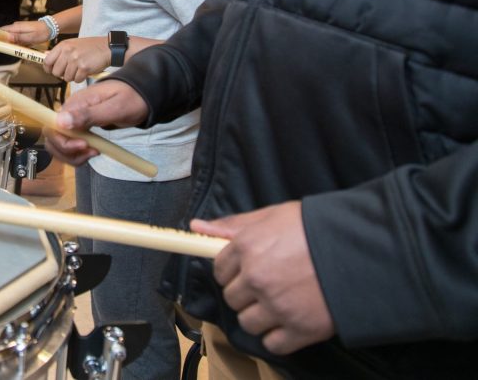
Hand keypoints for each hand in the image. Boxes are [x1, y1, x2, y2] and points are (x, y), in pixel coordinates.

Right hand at [2, 20, 49, 45]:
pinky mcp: (22, 33)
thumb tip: (7, 38)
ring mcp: (19, 30)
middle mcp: (15, 27)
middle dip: (5, 43)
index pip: (1, 30)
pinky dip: (18, 44)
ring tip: (18, 49)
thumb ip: (19, 38)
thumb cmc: (41, 32)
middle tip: (8, 50)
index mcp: (16, 27)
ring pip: (11, 38)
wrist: (51, 27)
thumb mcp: (31, 37)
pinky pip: (17, 39)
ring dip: (12, 44)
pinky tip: (23, 47)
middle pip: (5, 35)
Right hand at [41, 80, 148, 163]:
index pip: (53, 127)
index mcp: (74, 105)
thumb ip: (87, 114)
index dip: (63, 142)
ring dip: (72, 156)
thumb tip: (61, 121)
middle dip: (68, 152)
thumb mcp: (113, 107)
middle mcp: (69, 113)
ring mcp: (74, 121)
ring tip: (94, 152)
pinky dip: (78, 154)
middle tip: (91, 152)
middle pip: (52, 138)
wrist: (141, 95)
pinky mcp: (80, 129)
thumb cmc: (131, 98)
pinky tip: (93, 151)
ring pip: (59, 145)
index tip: (84, 145)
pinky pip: (70, 146)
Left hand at [44, 37, 110, 82]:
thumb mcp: (73, 44)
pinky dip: (81, 78)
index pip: (47, 61)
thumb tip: (46, 58)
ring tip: (80, 69)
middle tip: (71, 70)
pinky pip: (77, 80)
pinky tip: (86, 71)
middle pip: (56, 72)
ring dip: (73, 76)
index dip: (49, 69)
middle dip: (63, 74)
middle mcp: (68, 52)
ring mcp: (76, 60)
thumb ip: (60, 52)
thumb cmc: (90, 47)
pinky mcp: (84, 68)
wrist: (107, 47)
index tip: (52, 71)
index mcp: (63, 45)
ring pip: (66, 78)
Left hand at [192, 202, 335, 354]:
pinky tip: (291, 321)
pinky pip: (272, 344)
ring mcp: (278, 305)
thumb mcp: (273, 215)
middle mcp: (257, 278)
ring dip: (260, 317)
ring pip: (248, 323)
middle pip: (232, 298)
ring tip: (281, 303)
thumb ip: (233, 225)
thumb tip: (196, 228)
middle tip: (268, 285)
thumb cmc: (316, 227)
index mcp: (247, 247)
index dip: (232, 271)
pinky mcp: (300, 329)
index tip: (246, 270)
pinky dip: (278, 337)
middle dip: (246, 293)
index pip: (219, 269)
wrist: (363, 248)